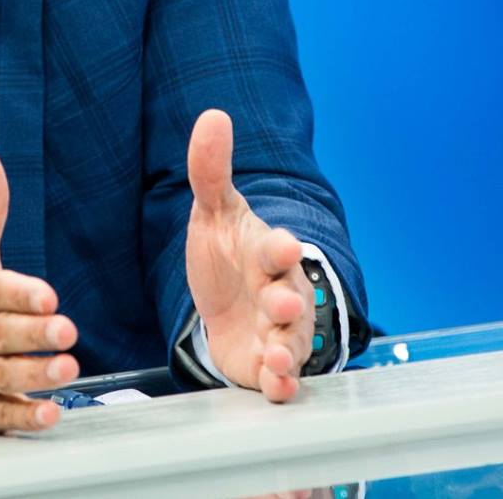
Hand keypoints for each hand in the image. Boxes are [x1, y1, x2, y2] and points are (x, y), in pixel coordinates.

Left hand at [184, 108, 313, 400]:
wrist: (226, 305)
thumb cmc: (226, 256)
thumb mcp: (213, 213)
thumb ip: (211, 170)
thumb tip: (212, 116)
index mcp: (267, 254)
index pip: (276, 249)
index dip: (278, 247)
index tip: (281, 244)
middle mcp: (281, 292)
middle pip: (290, 298)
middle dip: (287, 303)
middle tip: (279, 305)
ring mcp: (278, 332)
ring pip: (291, 342)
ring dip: (286, 350)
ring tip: (276, 358)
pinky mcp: (268, 365)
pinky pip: (283, 378)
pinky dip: (282, 383)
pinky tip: (275, 385)